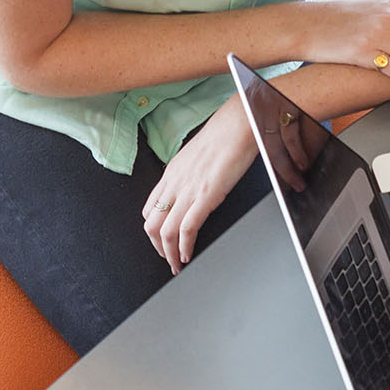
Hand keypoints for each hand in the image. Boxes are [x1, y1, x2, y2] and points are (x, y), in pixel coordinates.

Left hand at [141, 98, 264, 274]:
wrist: (239, 124)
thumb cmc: (226, 135)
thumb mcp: (200, 156)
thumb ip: (192, 173)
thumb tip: (196, 183)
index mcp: (172, 173)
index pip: (150, 208)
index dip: (154, 230)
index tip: (162, 240)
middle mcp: (174, 183)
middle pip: (152, 225)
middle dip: (158, 247)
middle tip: (168, 259)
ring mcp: (188, 191)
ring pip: (165, 231)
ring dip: (169, 253)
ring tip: (177, 264)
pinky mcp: (205, 196)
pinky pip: (187, 229)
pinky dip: (185, 247)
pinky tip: (189, 254)